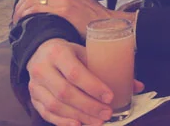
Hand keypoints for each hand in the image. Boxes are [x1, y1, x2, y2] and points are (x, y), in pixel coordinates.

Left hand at [13, 0, 134, 37]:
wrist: (110, 25)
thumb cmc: (94, 20)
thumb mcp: (80, 3)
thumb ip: (65, 1)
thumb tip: (47, 8)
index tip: (21, 6)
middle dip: (20, 2)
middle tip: (15, 16)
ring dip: (21, 9)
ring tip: (17, 21)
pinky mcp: (66, 10)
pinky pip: (39, 8)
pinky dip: (27, 14)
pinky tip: (24, 22)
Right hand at [27, 38, 143, 125]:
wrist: (42, 51)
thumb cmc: (70, 52)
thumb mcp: (86, 52)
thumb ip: (108, 67)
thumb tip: (137, 86)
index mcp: (58, 52)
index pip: (75, 72)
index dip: (93, 87)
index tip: (109, 97)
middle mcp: (42, 68)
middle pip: (65, 92)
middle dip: (88, 106)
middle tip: (107, 113)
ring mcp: (34, 85)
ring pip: (55, 105)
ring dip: (79, 115)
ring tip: (98, 121)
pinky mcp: (32, 97)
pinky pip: (46, 113)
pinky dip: (63, 121)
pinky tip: (78, 124)